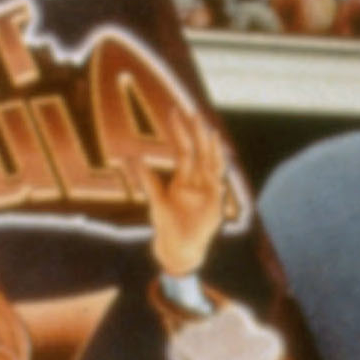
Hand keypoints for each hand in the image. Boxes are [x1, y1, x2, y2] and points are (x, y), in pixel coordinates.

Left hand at [144, 100, 233, 280]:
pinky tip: (220, 161)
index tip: (174, 111)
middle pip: (199, 151)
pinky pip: (218, 184)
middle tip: (194, 110)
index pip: (183, 149)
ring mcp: (208, 190)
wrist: (179, 249)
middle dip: (197, 132)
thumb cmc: (167, 227)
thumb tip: (139, 162)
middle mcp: (198, 181)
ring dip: (211, 147)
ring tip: (209, 131)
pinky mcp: (215, 203)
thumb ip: (152, 184)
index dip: (179, 131)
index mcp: (183, 179)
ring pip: (212, 163)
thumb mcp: (157, 205)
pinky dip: (219, 173)